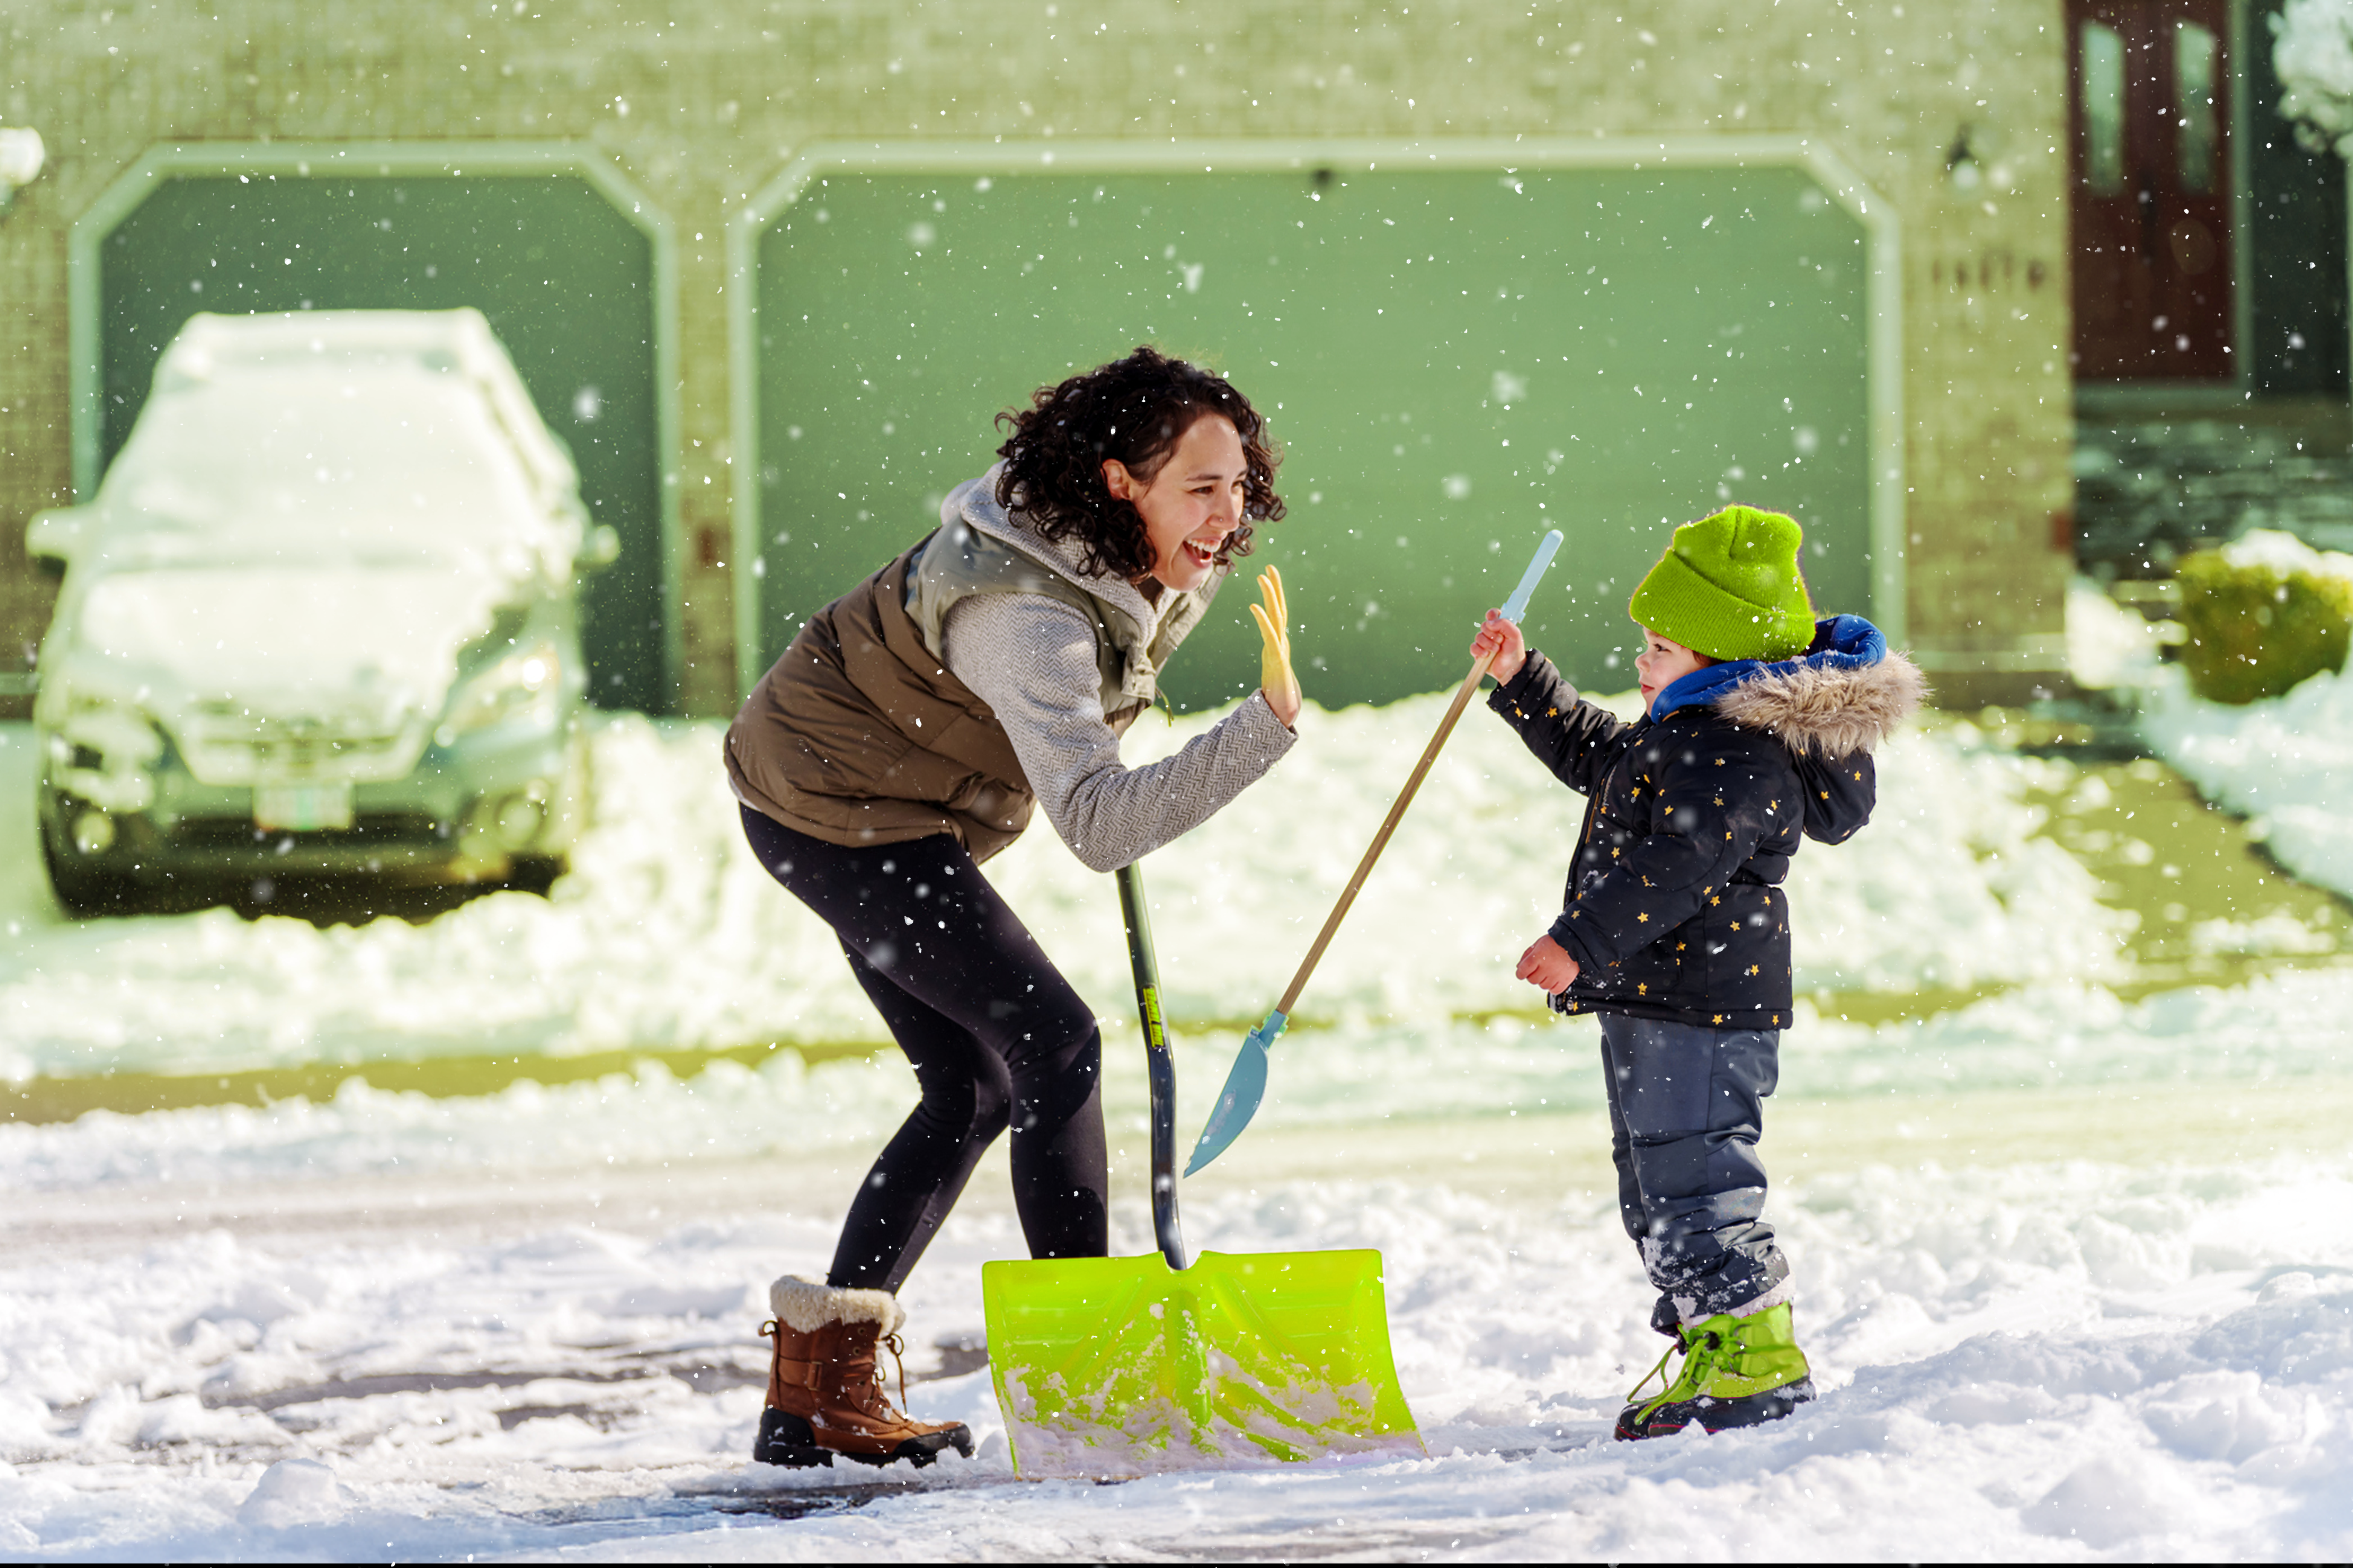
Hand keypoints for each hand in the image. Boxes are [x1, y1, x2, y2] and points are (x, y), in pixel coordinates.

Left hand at [1250, 566, 1302, 728]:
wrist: (1283, 715)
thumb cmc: (1278, 698)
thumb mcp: (1272, 675)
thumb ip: (1271, 662)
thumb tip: (1270, 656)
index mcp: (1278, 646)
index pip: (1277, 615)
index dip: (1274, 596)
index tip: (1268, 577)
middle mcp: (1281, 645)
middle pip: (1279, 610)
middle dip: (1275, 588)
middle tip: (1269, 567)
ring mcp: (1280, 652)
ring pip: (1277, 617)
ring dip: (1270, 596)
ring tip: (1263, 577)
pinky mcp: (1277, 662)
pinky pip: (1270, 636)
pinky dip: (1263, 620)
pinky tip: (1255, 607)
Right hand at [1471, 610, 1527, 684]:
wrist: (1511, 668)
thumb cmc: (1514, 651)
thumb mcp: (1515, 635)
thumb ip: (1504, 624)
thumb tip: (1489, 623)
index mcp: (1500, 626)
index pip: (1492, 614)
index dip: (1492, 615)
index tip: (1495, 621)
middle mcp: (1491, 633)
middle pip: (1484, 625)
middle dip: (1492, 634)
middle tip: (1500, 641)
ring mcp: (1484, 642)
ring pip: (1478, 636)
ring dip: (1488, 644)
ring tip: (1496, 650)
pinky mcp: (1478, 652)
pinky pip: (1473, 647)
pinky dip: (1480, 651)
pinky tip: (1487, 655)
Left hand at [1515, 933, 1579, 993]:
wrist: (1574, 942)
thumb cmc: (1554, 942)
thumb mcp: (1538, 944)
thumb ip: (1526, 956)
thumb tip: (1519, 968)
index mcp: (1537, 957)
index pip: (1522, 971)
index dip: (1520, 973)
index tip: (1522, 973)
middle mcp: (1546, 967)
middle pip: (1532, 980)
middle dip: (1533, 975)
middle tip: (1539, 969)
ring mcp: (1556, 975)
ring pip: (1543, 986)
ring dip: (1543, 980)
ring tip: (1549, 971)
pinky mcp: (1565, 980)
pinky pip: (1554, 991)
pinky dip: (1553, 987)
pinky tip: (1554, 979)